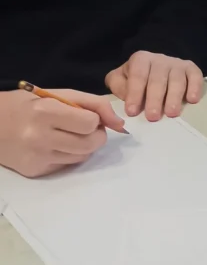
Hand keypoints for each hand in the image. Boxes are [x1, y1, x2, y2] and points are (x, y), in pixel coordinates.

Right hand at [0, 89, 124, 177]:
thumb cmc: (27, 105)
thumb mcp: (58, 94)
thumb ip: (94, 104)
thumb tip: (121, 124)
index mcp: (45, 112)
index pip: (91, 123)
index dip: (94, 120)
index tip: (86, 116)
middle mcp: (40, 137)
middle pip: (91, 144)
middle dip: (96, 135)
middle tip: (84, 128)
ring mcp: (37, 157)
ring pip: (83, 157)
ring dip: (84, 146)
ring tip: (68, 135)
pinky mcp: (36, 171)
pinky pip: (67, 165)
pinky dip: (69, 155)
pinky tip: (54, 145)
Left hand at [105, 51, 203, 120]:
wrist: (156, 68)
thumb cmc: (137, 79)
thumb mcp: (120, 79)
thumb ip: (118, 88)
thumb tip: (126, 101)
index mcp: (140, 60)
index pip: (137, 76)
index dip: (134, 94)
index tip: (132, 112)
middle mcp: (159, 59)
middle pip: (158, 79)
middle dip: (154, 99)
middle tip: (152, 117)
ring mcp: (177, 63)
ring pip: (177, 79)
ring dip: (174, 97)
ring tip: (171, 114)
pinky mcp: (191, 68)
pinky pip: (195, 76)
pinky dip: (195, 87)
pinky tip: (192, 100)